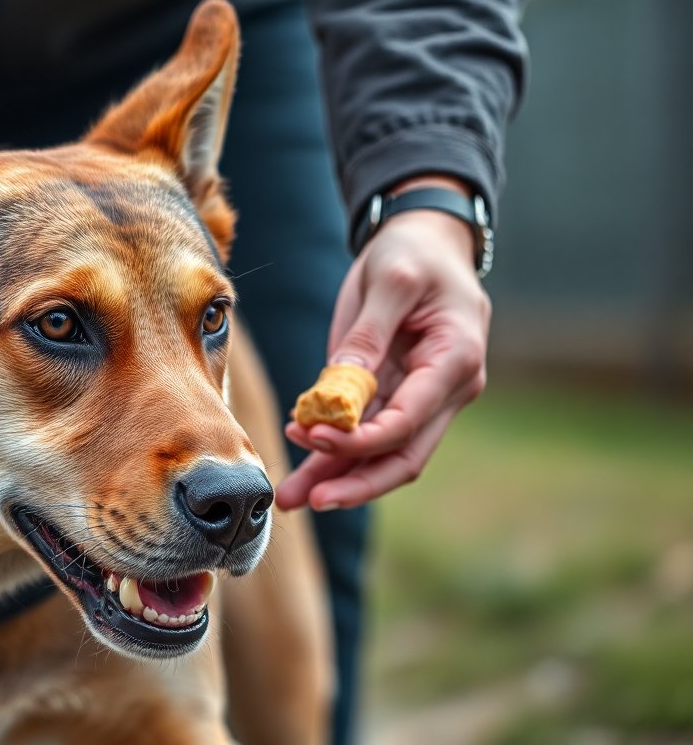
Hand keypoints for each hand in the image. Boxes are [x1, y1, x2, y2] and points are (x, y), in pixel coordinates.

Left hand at [275, 177, 490, 511]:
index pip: (409, 420)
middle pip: (402, 455)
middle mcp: (449, 389)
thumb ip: (368, 334)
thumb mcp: (390, 279)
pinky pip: (368, 436)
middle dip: (353, 483)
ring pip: (383, 455)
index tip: (314, 438)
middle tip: (306, 502)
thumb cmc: (412, 254)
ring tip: (289, 499)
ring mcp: (425, 398)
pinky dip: (335, 454)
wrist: (425, 242)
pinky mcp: (397, 396)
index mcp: (456, 359)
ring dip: (337, 478)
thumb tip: (340, 388)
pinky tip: (302, 471)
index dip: (361, 439)